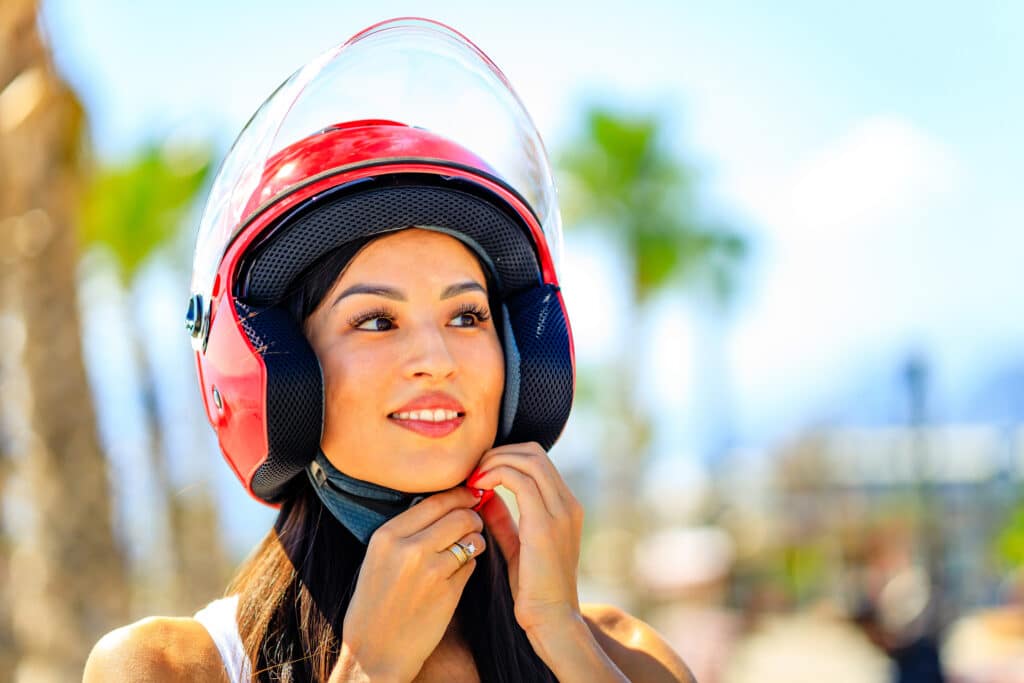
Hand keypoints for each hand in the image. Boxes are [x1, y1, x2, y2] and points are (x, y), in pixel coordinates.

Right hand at [332, 487, 485, 682]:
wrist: (375, 652)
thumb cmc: (376, 603)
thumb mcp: (378, 557)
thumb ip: (406, 531)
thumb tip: (445, 504)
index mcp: (387, 535)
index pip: (435, 501)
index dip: (459, 495)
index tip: (469, 495)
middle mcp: (408, 548)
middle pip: (459, 515)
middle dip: (473, 516)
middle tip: (474, 522)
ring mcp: (430, 570)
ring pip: (471, 538)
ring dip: (476, 541)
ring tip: (468, 548)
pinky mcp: (448, 592)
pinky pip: (471, 565)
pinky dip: (470, 565)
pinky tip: (456, 575)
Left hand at [469, 442, 583, 634]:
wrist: (551, 620)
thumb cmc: (533, 588)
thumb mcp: (517, 545)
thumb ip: (503, 517)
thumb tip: (483, 494)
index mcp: (566, 506)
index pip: (536, 459)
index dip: (505, 456)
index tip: (479, 472)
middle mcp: (568, 503)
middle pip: (533, 452)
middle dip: (498, 453)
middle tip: (473, 471)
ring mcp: (561, 512)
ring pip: (527, 459)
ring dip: (494, 462)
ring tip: (473, 478)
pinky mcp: (545, 524)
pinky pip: (520, 480)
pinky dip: (495, 476)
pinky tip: (478, 489)